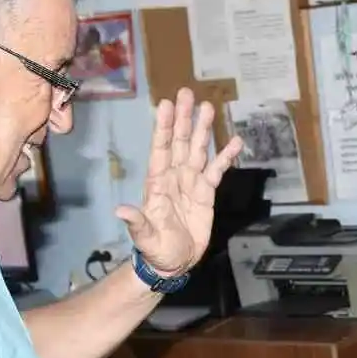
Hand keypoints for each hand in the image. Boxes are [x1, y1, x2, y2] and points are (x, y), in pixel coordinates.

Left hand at [120, 89, 243, 278]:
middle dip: (183, 119)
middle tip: (187, 94)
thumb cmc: (156, 250)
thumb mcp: (145, 238)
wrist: (173, 263)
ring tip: (209, 107)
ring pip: (198, 150)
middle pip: (180, 143)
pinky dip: (226, 156)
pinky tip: (235, 141)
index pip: (161, 150)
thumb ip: (137, 223)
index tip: (165, 105)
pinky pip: (217, 171)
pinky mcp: (206, 193)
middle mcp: (174, 177)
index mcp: (157, 184)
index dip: (164, 128)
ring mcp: (191, 183)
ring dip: (203, 130)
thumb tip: (121, 211)